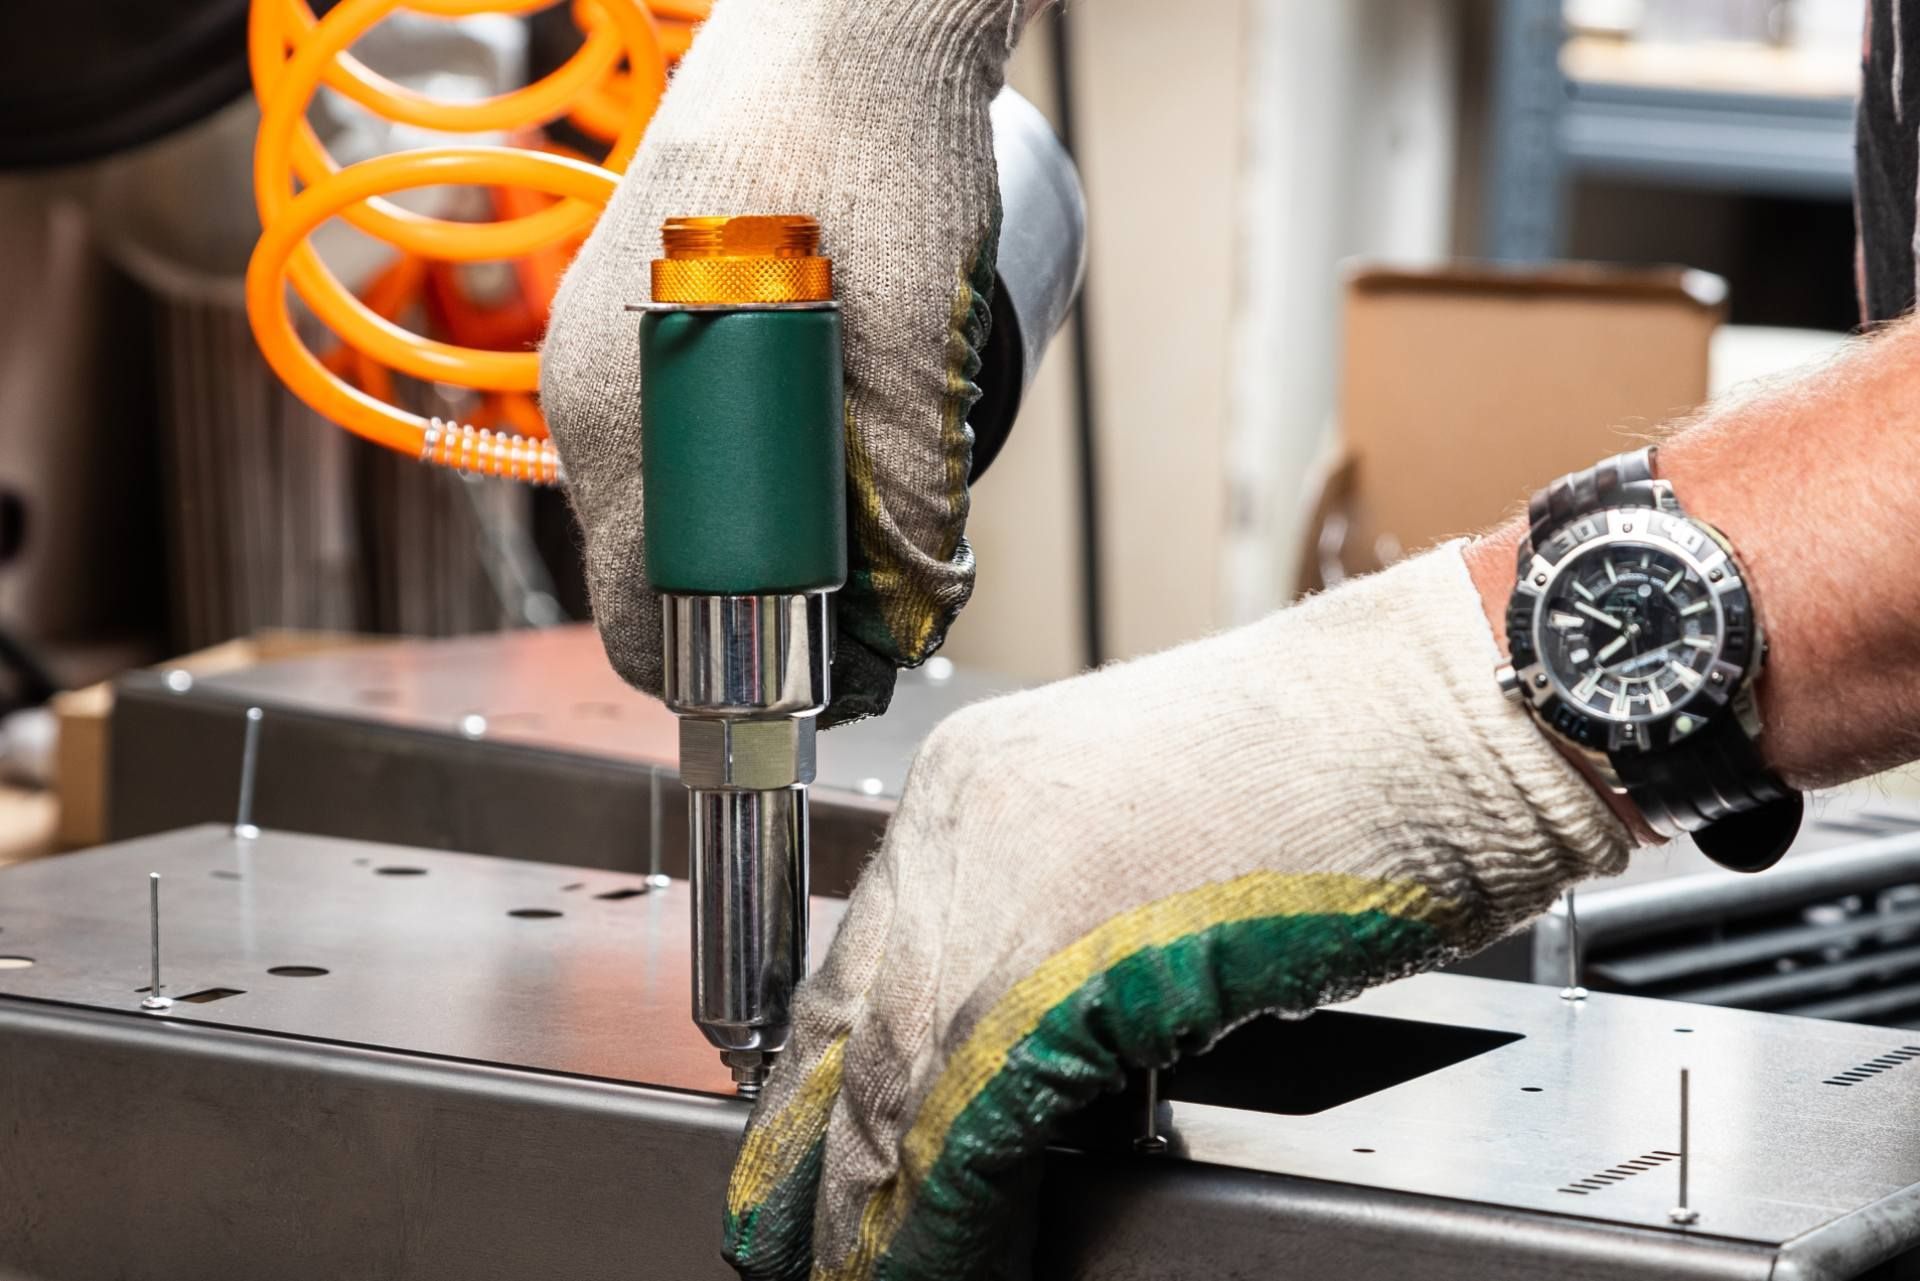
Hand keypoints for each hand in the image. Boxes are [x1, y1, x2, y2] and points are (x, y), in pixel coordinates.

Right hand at [541, 0, 1032, 721]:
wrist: (847, 17)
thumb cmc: (866, 138)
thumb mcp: (912, 338)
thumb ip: (908, 490)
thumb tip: (913, 610)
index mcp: (619, 408)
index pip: (642, 614)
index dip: (737, 667)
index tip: (830, 676)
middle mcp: (588, 392)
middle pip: (655, 573)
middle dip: (755, 608)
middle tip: (864, 608)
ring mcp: (608, 358)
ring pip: (676, 515)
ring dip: (762, 541)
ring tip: (859, 515)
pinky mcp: (644, 331)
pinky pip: (685, 450)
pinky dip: (752, 478)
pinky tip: (819, 445)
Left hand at [721, 544, 1626, 1280]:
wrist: (1460, 706)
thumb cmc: (1351, 768)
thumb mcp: (1156, 848)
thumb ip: (1067, 938)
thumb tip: (1029, 1066)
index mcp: (979, 791)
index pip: (860, 967)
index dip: (829, 1087)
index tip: (812, 1167)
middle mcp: (965, 828)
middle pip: (849, 1033)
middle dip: (818, 1163)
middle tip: (793, 1247)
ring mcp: (1008, 886)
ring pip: (891, 1089)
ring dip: (874, 1211)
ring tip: (859, 1279)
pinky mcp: (1071, 963)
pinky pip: (970, 1119)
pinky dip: (946, 1216)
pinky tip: (940, 1260)